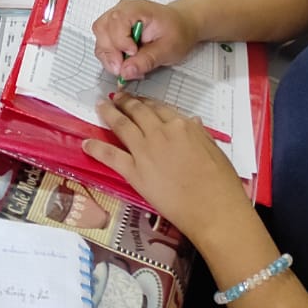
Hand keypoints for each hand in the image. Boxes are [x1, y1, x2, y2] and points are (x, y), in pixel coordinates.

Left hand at [84, 96, 252, 242]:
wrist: (213, 210)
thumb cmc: (221, 183)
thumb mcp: (215, 150)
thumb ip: (200, 134)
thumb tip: (191, 121)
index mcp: (182, 126)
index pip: (158, 107)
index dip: (145, 102)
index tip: (138, 100)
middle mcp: (160, 132)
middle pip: (137, 111)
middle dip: (124, 102)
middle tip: (114, 97)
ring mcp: (144, 151)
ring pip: (121, 125)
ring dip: (108, 114)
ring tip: (99, 107)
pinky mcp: (134, 172)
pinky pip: (110, 155)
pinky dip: (96, 147)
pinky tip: (86, 143)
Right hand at [92, 0, 198, 80]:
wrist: (181, 26)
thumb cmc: (177, 31)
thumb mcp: (168, 49)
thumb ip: (146, 60)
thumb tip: (125, 72)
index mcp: (136, 8)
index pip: (116, 21)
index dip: (120, 41)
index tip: (132, 54)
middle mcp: (122, 10)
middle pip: (102, 28)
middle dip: (110, 52)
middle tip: (123, 70)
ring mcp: (116, 18)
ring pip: (100, 37)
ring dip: (108, 56)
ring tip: (125, 68)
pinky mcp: (113, 29)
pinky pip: (103, 42)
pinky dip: (110, 56)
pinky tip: (124, 63)